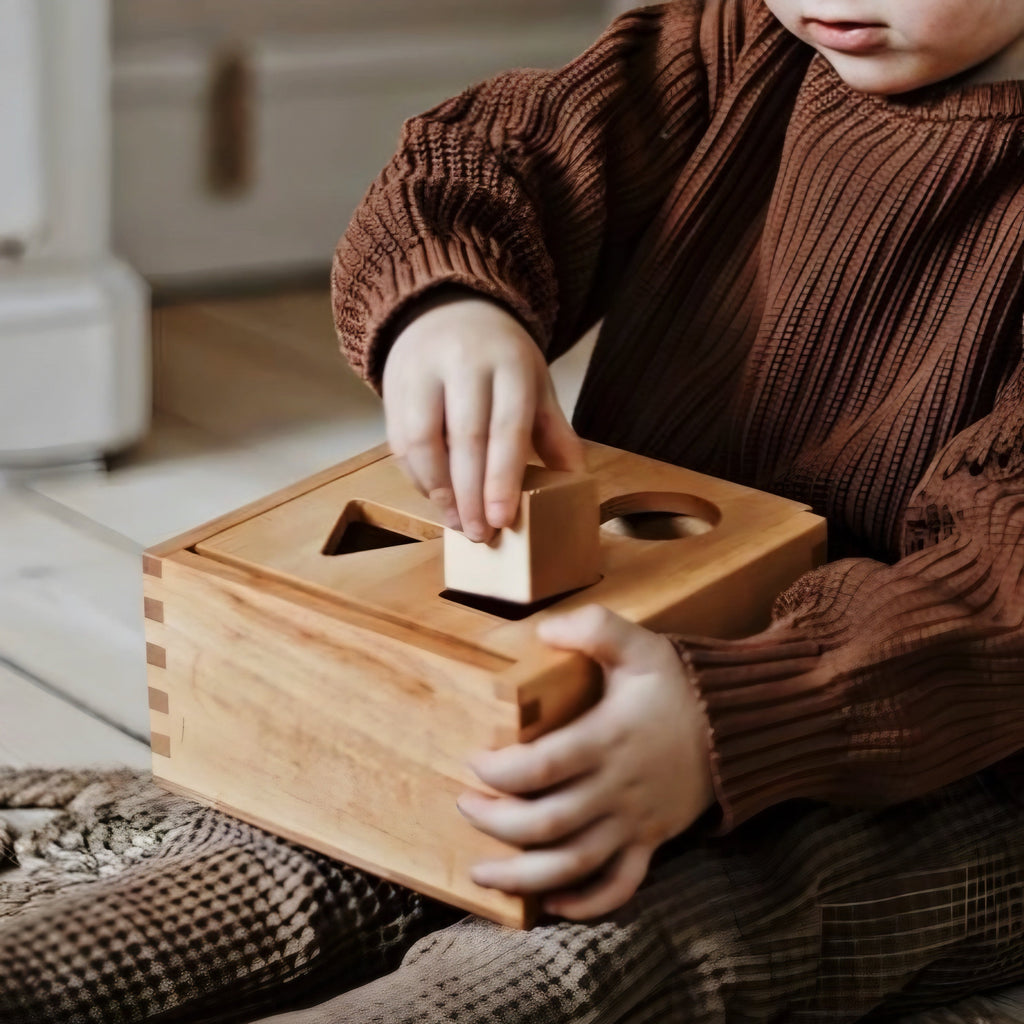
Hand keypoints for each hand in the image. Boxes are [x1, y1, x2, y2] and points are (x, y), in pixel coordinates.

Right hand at [382, 295, 583, 542]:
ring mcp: (423, 373)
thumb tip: (575, 482)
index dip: (502, 477)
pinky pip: (400, 441)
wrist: (446, 309)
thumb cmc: (499, 358)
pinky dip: (417, 477)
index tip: (501, 519)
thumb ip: (553, 432)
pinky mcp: (392, 387)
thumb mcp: (534, 385)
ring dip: (439, 491)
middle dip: (472, 494)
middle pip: (465, 438)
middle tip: (480, 534)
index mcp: (509, 364)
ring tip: (458, 522)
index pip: (506, 427)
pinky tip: (436, 499)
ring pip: (424, 441)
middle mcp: (463, 364)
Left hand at [458, 605, 715, 919]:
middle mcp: (617, 788)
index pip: (541, 766)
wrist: (740, 726)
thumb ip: (595, 628)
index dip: (499, 771)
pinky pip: (620, 886)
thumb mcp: (640, 644)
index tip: (473, 762)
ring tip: (482, 874)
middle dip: (496, 822)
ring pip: (575, 864)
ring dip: (524, 877)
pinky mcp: (651, 841)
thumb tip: (544, 629)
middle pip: (547, 823)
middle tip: (464, 805)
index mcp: (608, 739)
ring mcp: (635, 821)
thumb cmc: (680, 684)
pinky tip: (552, 904)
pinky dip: (586, 903)